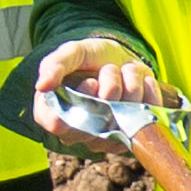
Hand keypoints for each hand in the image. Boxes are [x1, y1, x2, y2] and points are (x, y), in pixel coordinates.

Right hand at [28, 38, 159, 131]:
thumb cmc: (89, 59)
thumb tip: (42, 85)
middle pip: (100, 118)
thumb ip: (54, 65)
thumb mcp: (71, 53)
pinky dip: (147, 88)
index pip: (60, 124)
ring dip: (129, 82)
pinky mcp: (135, 132)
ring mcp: (108, 137)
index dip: (81, 100)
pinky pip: (148, 112)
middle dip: (110, 84)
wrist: (118, 58)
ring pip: (126, 113)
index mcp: (54, 116)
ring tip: (122, 73)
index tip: (91, 81)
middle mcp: (80, 133)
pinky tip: (138, 82)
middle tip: (107, 70)